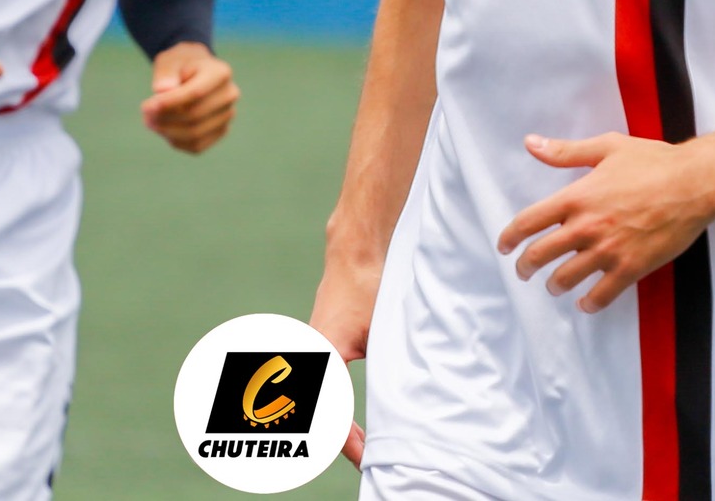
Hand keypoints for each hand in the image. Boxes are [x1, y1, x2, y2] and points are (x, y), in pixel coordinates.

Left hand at [141, 43, 237, 153]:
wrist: (194, 71)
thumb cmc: (179, 64)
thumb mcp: (169, 61)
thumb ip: (166, 73)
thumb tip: (162, 89)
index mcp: (221, 72)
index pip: (195, 93)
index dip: (169, 103)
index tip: (146, 106)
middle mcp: (229, 94)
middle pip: (195, 115)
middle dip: (165, 118)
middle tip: (145, 113)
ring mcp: (227, 115)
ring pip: (195, 134)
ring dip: (167, 131)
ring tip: (150, 121)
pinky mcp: (220, 131)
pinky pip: (197, 145)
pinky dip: (176, 141)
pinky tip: (163, 129)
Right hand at [310, 258, 382, 466]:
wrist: (353, 254)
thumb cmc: (369, 288)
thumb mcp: (383, 333)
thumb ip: (387, 368)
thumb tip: (406, 407)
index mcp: (322, 355)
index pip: (328, 412)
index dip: (346, 442)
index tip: (367, 459)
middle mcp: (308, 355)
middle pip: (315, 412)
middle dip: (338, 441)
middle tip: (366, 460)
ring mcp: (308, 351)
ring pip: (314, 401)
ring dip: (333, 426)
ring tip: (361, 446)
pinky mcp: (315, 347)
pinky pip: (318, 387)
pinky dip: (330, 409)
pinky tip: (347, 423)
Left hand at [497, 132, 714, 313]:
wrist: (695, 183)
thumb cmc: (653, 161)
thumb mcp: (606, 148)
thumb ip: (564, 151)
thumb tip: (530, 143)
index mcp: (577, 197)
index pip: (529, 222)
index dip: (510, 237)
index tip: (504, 247)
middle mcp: (587, 226)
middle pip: (541, 254)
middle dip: (526, 266)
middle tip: (523, 271)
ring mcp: (609, 250)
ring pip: (567, 278)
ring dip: (554, 284)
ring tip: (553, 285)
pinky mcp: (632, 267)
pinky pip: (603, 294)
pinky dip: (590, 303)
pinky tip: (585, 303)